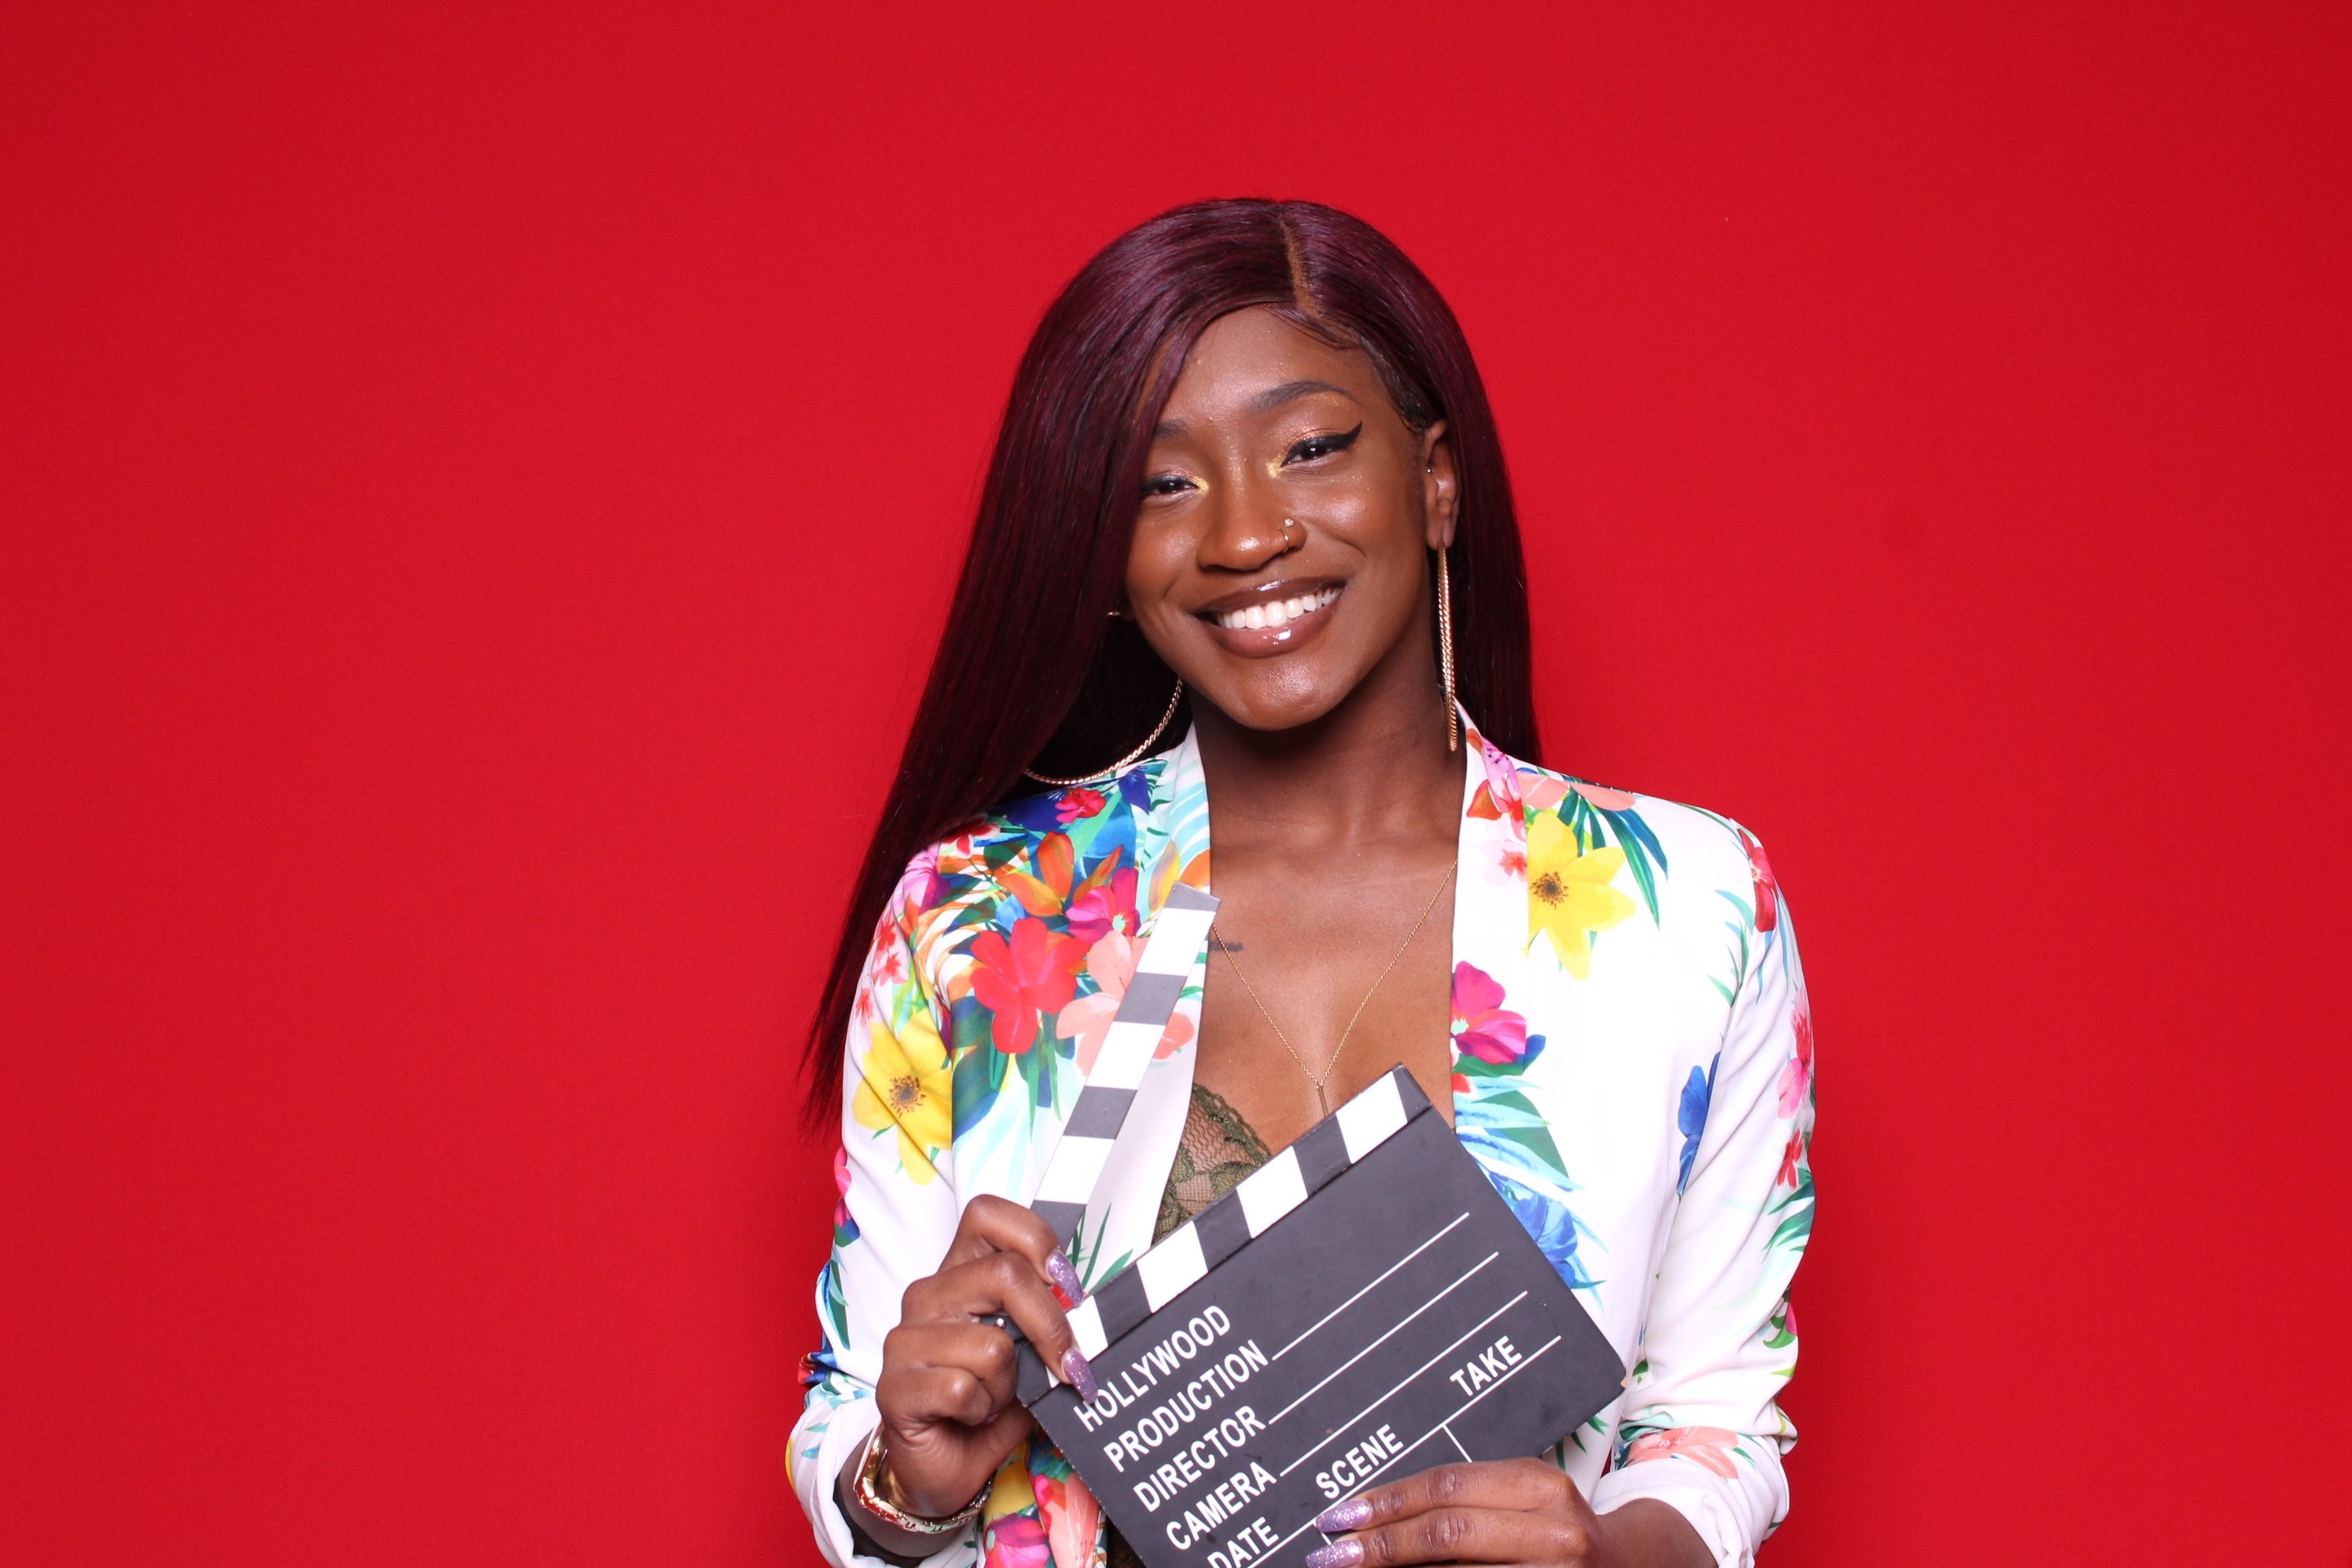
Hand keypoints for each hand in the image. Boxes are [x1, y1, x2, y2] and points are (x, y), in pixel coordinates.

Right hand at [837, 1196, 1094, 1548]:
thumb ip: (1047, 1322)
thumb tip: (1086, 1311)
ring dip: (1009, 1385)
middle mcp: (927, 1296)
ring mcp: (905, 1340)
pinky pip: (964, 1388)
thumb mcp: (1028, 1354)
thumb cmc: (988, 1404)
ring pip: (993, 1344)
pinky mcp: (894, 1387)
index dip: (1036, 1240)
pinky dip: (981, 1411)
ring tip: (992, 1399)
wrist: (944, 1469)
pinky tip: (969, 1416)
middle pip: (1005, 1274)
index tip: (1066, 1285)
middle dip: (1050, 1326)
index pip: (987, 1215)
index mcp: (958, 1274)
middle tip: (1067, 1365)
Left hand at [1300, 1460, 1709, 1567]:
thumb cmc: (1561, 1534)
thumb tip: (1376, 1517)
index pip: (1445, 1489)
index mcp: (1539, 1486)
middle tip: (1330, 1553)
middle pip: (1447, 1531)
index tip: (1339, 1517)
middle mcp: (1554, 1529)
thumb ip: (1465, 1505)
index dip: (1385, 1503)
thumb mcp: (1521, 1501)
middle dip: (1380, 1545)